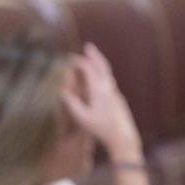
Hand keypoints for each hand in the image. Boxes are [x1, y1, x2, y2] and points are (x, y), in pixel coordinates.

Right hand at [60, 43, 142, 160]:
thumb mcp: (82, 117)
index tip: (70, 58)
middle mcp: (109, 88)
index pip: (89, 69)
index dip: (79, 61)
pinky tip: (97, 79)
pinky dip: (102, 74)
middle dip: (95, 55)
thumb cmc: (101, 128)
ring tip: (91, 59)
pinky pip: (109, 82)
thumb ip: (71, 103)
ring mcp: (115, 93)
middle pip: (102, 66)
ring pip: (107, 73)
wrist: (123, 137)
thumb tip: (62, 91)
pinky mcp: (118, 99)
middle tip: (88, 46)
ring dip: (99, 64)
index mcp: (99, 89)